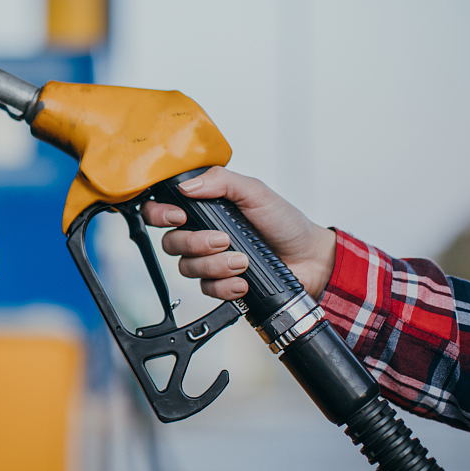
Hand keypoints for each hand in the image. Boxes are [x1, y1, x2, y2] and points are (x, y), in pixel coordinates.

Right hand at [140, 166, 336, 300]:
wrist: (310, 258)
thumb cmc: (285, 223)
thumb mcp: (256, 192)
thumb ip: (222, 181)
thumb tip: (188, 186)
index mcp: (204, 209)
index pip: (162, 210)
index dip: (159, 214)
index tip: (179, 216)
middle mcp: (201, 235)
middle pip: (170, 243)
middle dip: (195, 243)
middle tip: (223, 240)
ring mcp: (209, 261)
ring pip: (187, 268)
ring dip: (215, 265)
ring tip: (243, 261)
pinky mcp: (220, 284)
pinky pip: (206, 289)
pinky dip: (225, 286)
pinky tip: (243, 280)